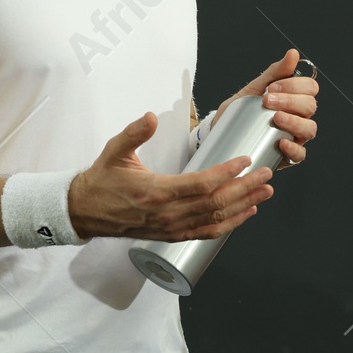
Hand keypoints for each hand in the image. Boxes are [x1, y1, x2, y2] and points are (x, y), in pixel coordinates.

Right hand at [67, 112, 273, 241]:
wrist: (86, 212)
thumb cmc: (102, 180)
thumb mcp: (115, 151)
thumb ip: (135, 133)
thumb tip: (152, 116)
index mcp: (156, 192)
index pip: (201, 183)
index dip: (227, 172)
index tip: (245, 160)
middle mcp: (167, 214)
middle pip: (216, 203)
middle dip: (245, 188)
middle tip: (266, 174)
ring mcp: (171, 228)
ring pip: (215, 220)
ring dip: (244, 206)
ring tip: (265, 192)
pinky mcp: (172, 236)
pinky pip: (207, 233)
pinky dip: (230, 225)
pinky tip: (246, 213)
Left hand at [213, 47, 318, 164]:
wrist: (222, 133)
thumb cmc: (242, 110)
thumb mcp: (255, 89)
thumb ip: (274, 72)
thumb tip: (293, 54)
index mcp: (295, 98)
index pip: (310, 88)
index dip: (295, 85)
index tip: (272, 87)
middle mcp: (300, 117)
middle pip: (310, 106)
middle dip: (290, 101)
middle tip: (267, 101)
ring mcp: (296, 137)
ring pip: (309, 129)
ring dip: (294, 122)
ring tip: (276, 118)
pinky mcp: (287, 156)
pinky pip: (299, 154)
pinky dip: (293, 148)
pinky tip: (281, 142)